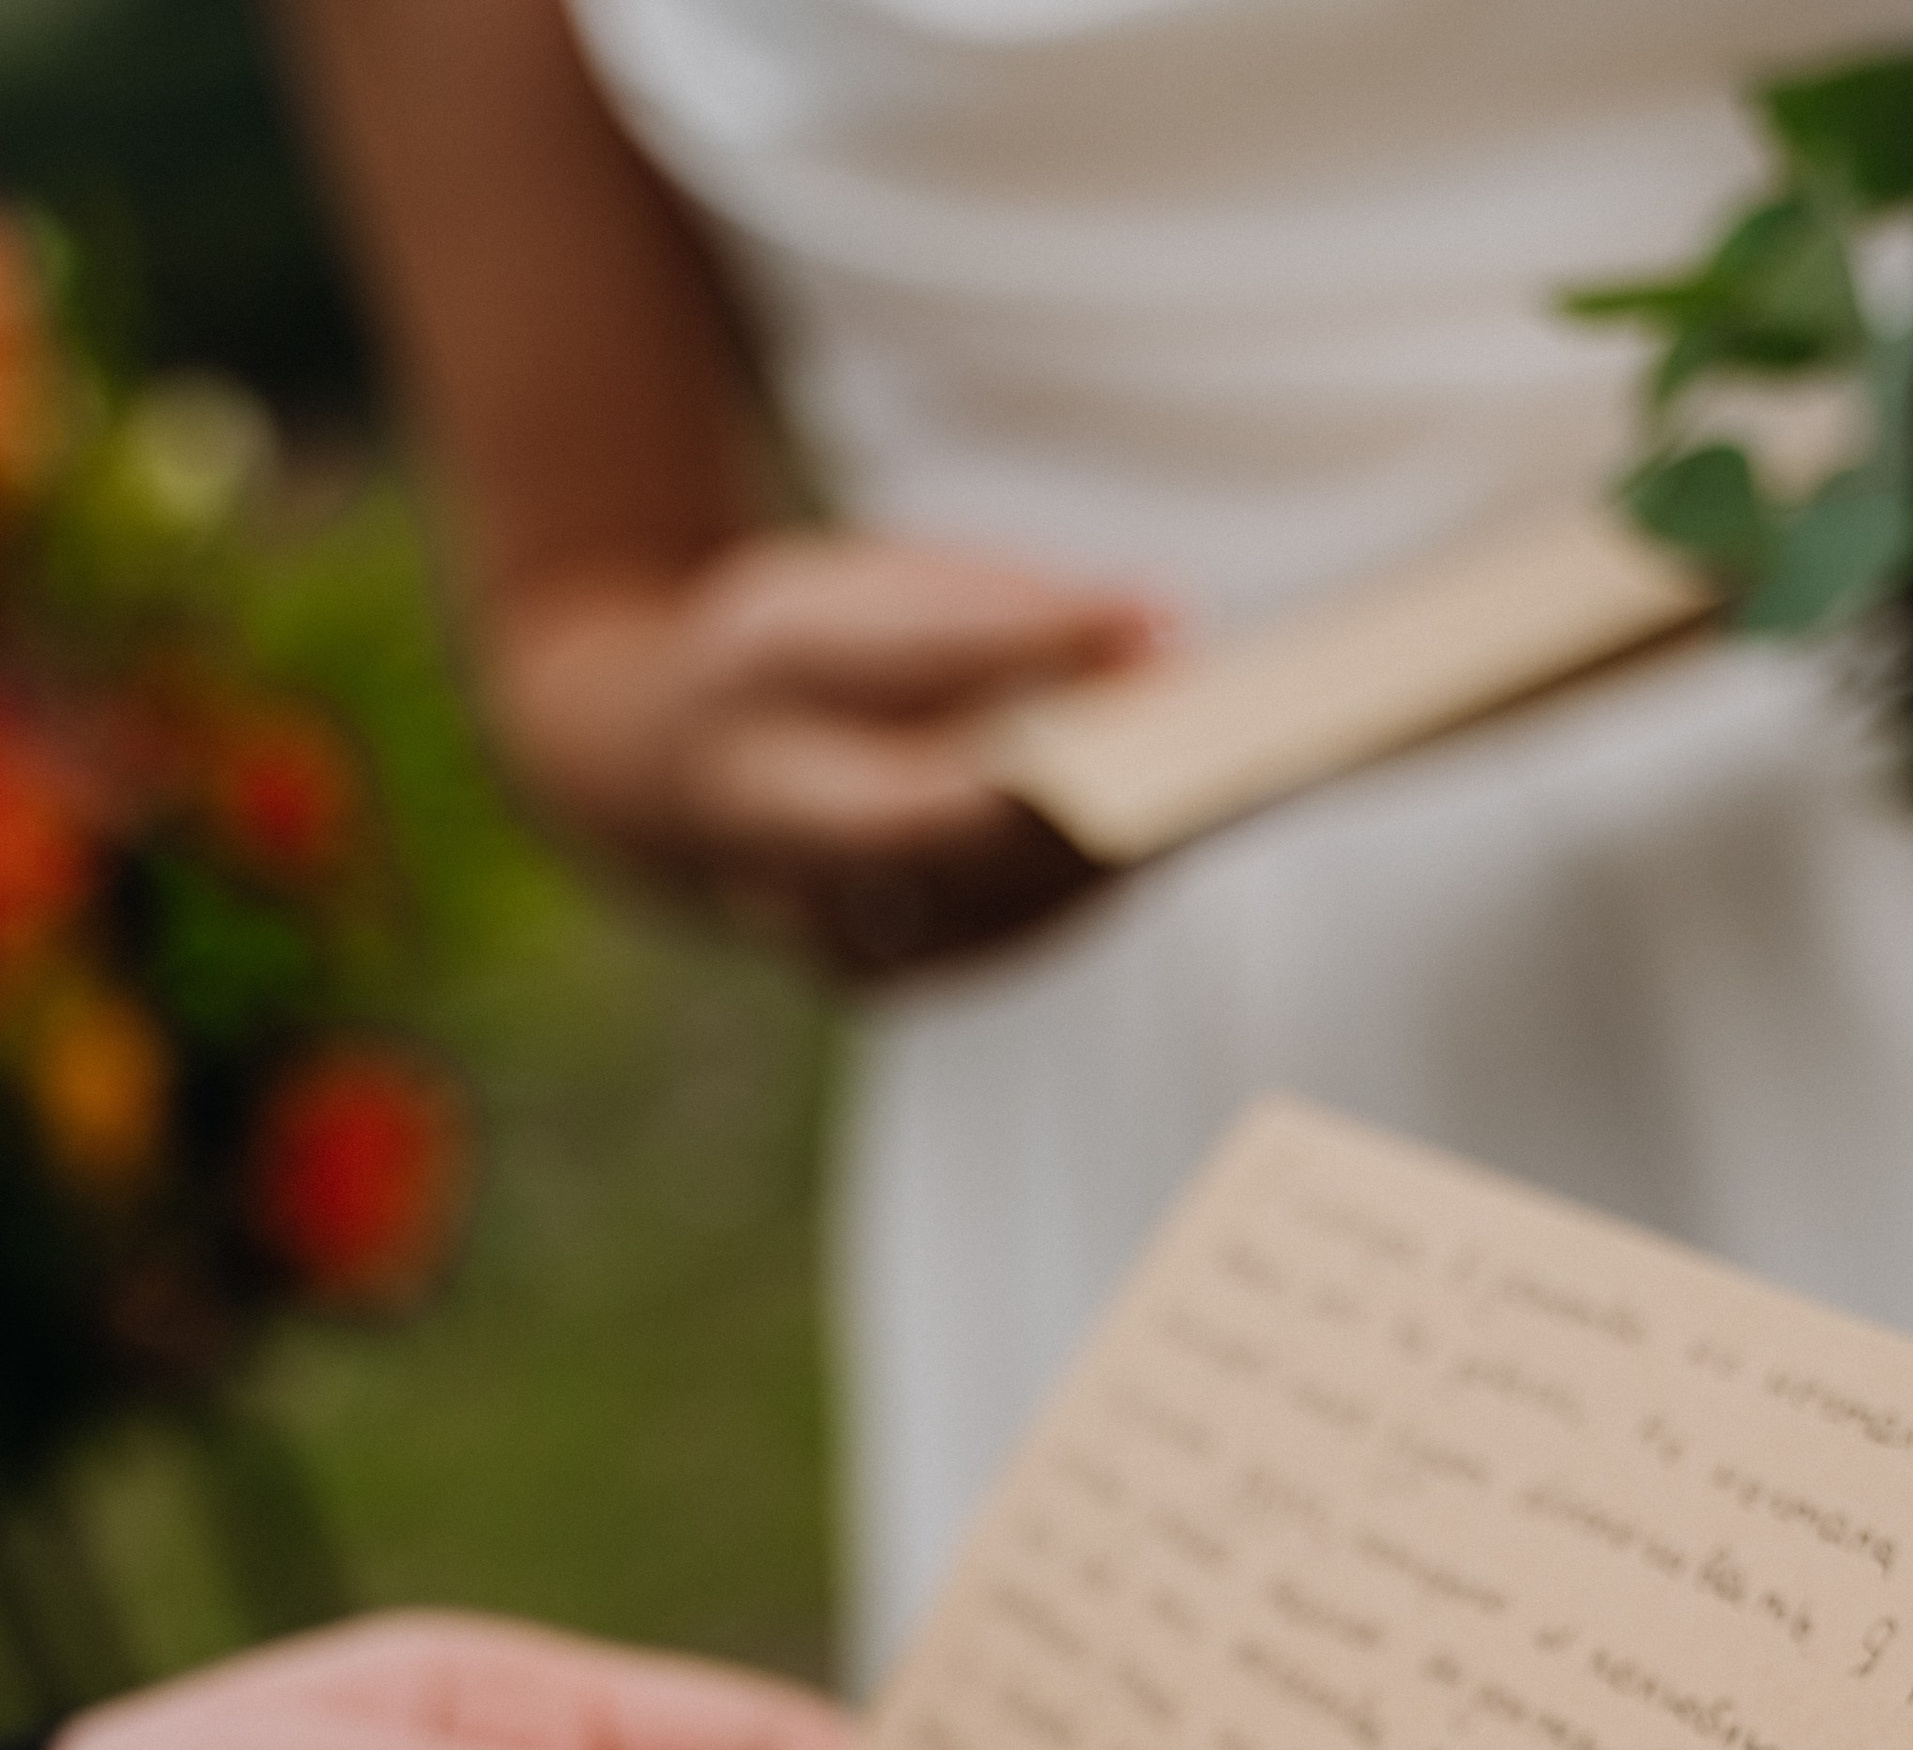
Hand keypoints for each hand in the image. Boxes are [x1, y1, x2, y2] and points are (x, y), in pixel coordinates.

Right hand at [492, 530, 1166, 977]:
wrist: (663, 774)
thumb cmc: (806, 655)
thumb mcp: (877, 588)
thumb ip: (1012, 610)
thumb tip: (1166, 637)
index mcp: (751, 676)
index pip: (899, 656)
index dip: (1033, 649)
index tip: (1159, 633)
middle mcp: (767, 814)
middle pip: (953, 815)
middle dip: (1092, 782)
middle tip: (1218, 747)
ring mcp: (812, 915)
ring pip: (999, 892)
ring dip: (1118, 842)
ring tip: (1228, 783)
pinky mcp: (877, 975)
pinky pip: (1011, 929)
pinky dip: (1095, 879)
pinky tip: (1169, 830)